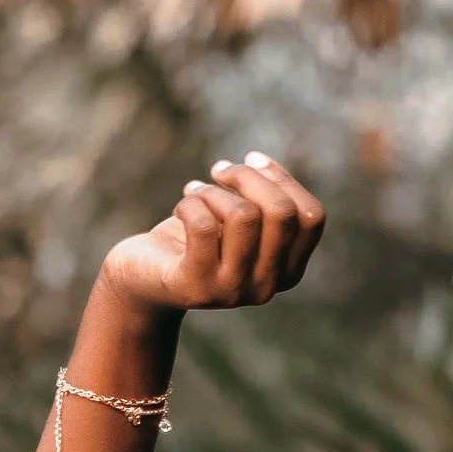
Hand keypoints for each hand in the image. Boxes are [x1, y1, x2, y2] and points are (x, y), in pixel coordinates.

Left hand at [99, 150, 323, 314]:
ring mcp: (232, 291)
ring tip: (195, 192)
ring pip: (244, 216)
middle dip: (249, 178)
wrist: (141, 278)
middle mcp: (267, 287)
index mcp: (288, 272)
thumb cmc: (193, 240)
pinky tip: (181, 206)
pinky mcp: (195, 287)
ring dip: (214, 192)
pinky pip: (202, 225)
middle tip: (218, 170)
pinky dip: (191, 203)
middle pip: (282, 213)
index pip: (311, 216)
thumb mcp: (236, 219)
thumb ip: (261, 201)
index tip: (251, 160)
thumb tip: (260, 165)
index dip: (283, 179)